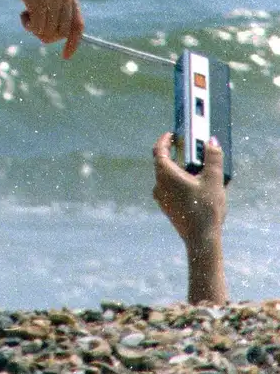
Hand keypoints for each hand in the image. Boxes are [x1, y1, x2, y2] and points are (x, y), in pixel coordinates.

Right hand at [0, 0, 83, 56]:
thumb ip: (52, 7)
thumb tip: (56, 36)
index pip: (78, 24)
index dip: (74, 42)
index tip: (66, 56)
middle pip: (62, 33)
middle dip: (47, 36)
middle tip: (33, 26)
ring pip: (48, 31)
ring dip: (34, 29)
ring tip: (26, 15)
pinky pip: (37, 27)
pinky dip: (28, 25)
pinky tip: (22, 13)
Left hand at [153, 131, 224, 246]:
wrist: (201, 239)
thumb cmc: (206, 209)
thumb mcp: (214, 179)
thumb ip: (213, 157)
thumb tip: (211, 141)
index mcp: (165, 174)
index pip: (158, 150)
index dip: (165, 140)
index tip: (172, 134)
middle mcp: (158, 185)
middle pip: (162, 163)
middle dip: (174, 154)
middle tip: (188, 149)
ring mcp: (161, 198)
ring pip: (166, 177)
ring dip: (178, 169)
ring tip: (196, 169)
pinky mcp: (167, 207)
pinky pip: (169, 188)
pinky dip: (179, 182)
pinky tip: (195, 187)